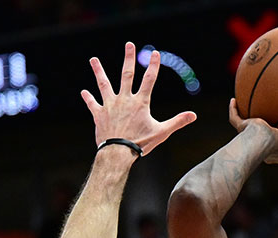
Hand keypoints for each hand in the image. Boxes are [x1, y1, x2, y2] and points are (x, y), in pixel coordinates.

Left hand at [81, 42, 196, 155]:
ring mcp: (110, 105)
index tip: (154, 53)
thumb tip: (194, 115)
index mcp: (140, 102)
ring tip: (94, 59)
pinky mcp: (99, 114)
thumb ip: (177, 121)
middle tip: (129, 44)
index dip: (153, 66)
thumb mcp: (162, 132)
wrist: (118, 153)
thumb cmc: (140, 143)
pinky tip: (84, 92)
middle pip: (127, 74)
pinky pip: (93, 104)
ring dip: (99, 71)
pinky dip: (88, 98)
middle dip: (128, 58)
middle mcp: (124, 100)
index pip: (149, 79)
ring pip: (104, 84)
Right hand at [228, 99, 277, 163]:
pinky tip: (234, 99)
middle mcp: (259, 145)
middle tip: (272, 121)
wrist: (260, 139)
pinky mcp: (241, 127)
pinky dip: (233, 109)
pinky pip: (235, 117)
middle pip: (263, 136)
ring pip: (246, 125)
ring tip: (250, 106)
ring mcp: (248, 136)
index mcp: (273, 152)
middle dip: (266, 131)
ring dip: (247, 118)